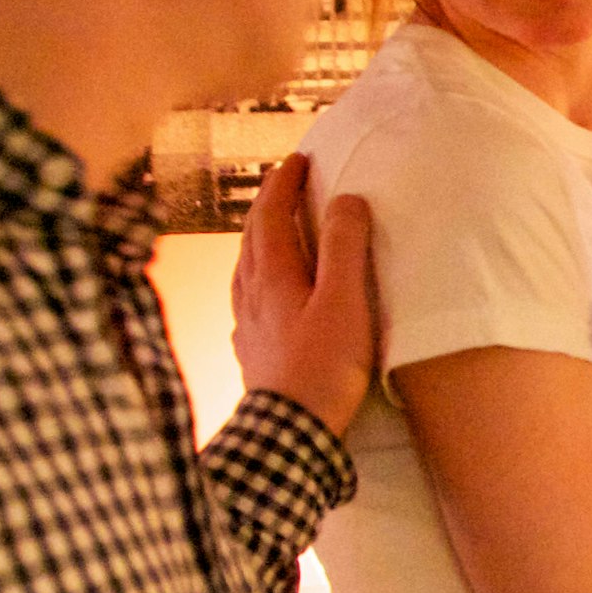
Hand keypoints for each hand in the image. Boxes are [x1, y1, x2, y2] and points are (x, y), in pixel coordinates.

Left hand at [233, 156, 375, 436]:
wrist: (289, 433)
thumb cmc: (323, 367)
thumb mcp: (345, 302)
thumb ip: (346, 248)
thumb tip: (347, 200)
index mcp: (273, 274)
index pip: (272, 214)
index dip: (284, 183)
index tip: (299, 159)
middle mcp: (251, 292)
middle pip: (253, 235)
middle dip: (269, 202)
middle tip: (286, 181)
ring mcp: (246, 322)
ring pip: (245, 265)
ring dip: (259, 237)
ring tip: (273, 227)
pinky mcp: (250, 350)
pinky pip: (246, 297)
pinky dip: (255, 276)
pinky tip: (260, 291)